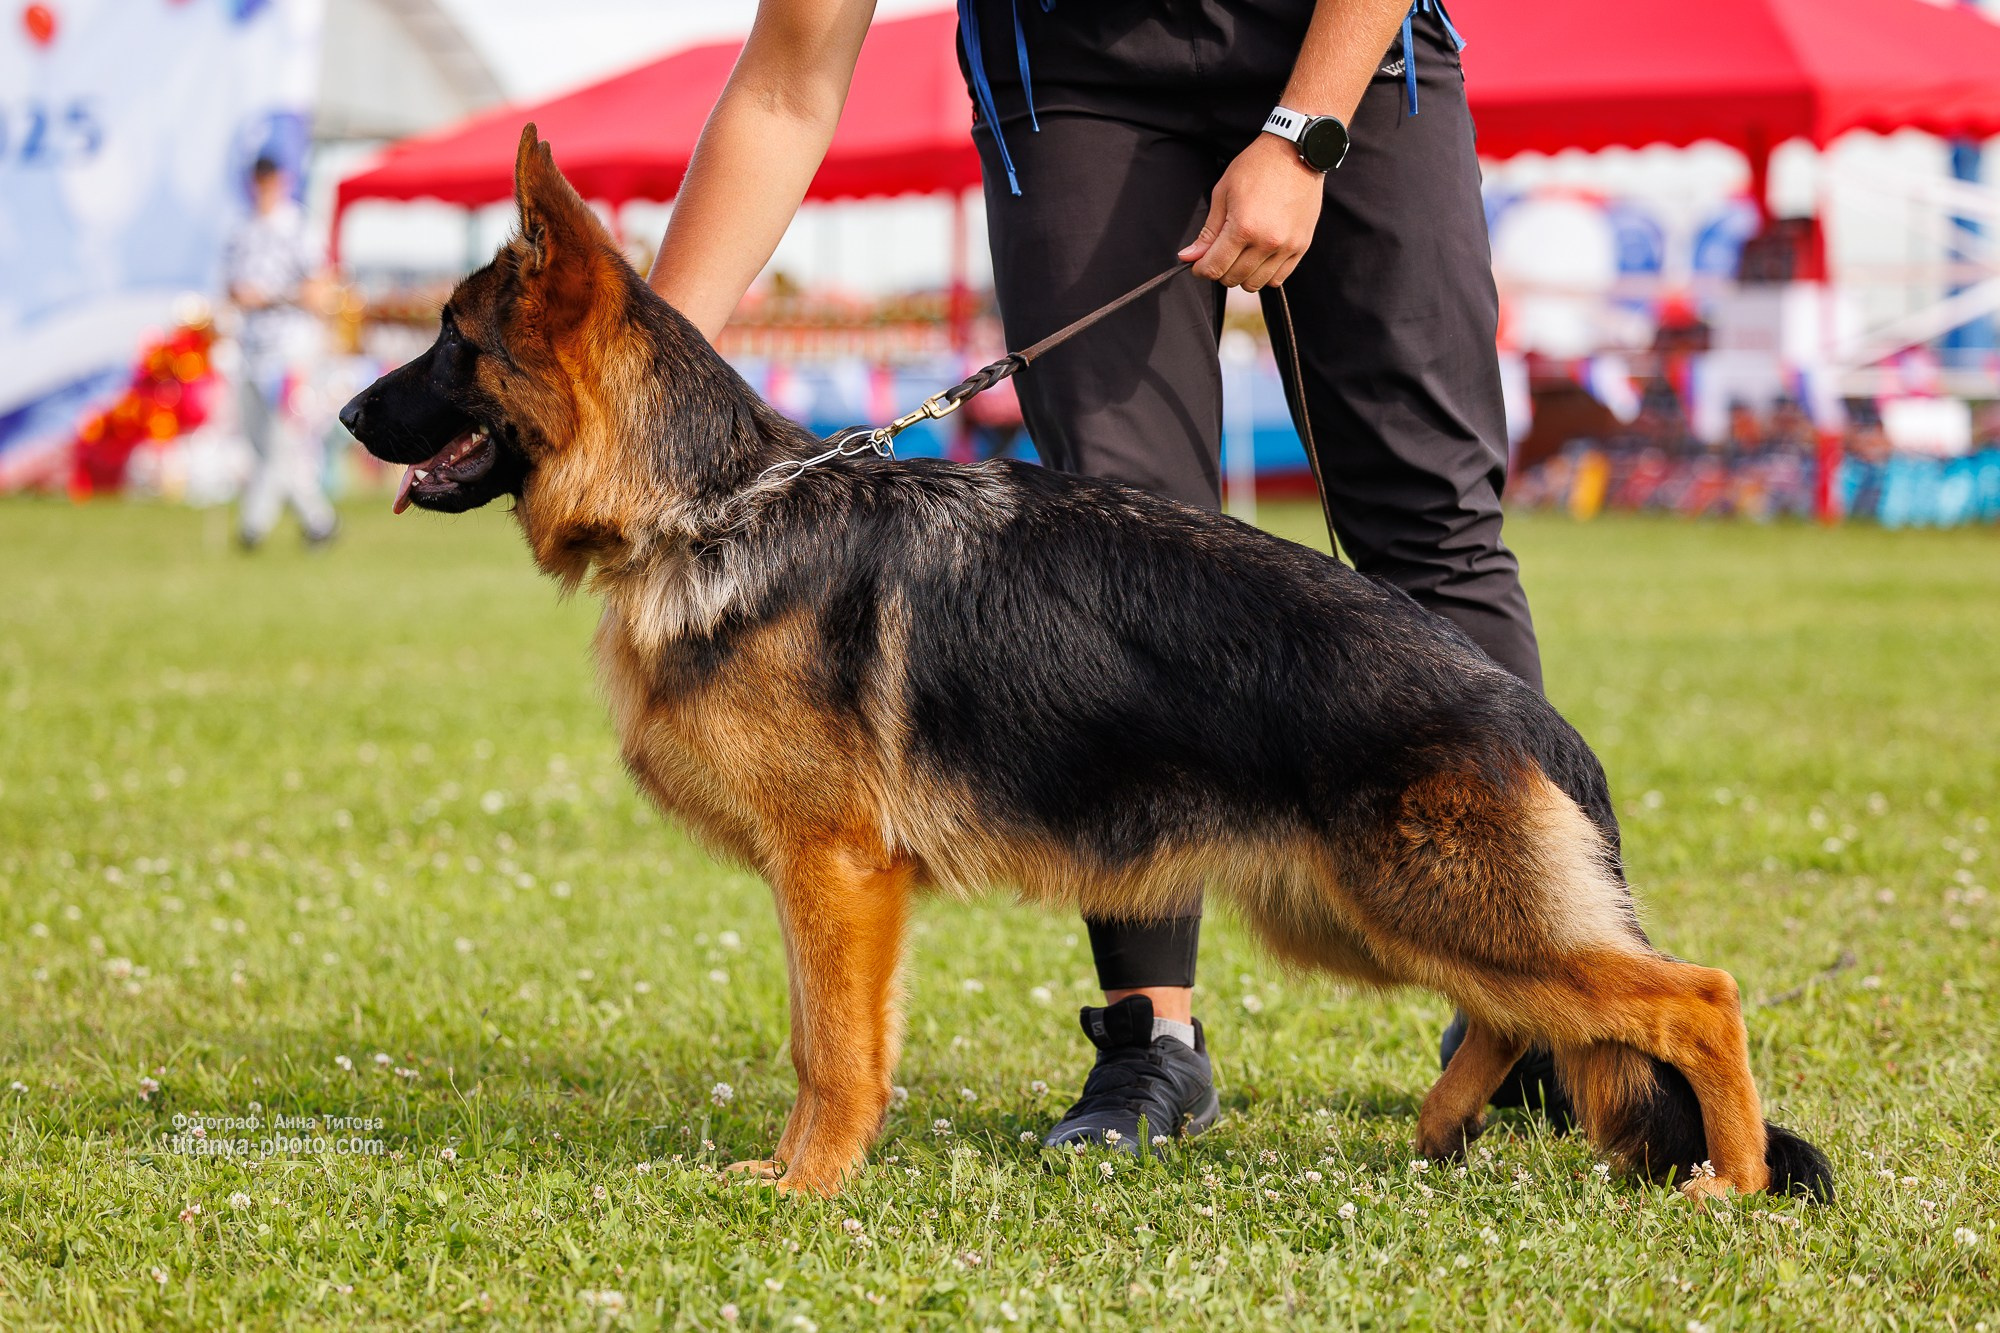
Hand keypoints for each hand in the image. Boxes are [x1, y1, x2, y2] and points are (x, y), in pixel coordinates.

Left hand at [1177, 133, 1325, 291]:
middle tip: (1218, 254)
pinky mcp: (1301, 246)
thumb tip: (1189, 256)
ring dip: (1241, 275)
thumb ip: (1208, 231)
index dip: (1200, 269)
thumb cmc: (1257, 166)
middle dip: (1219, 270)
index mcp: (1243, 227)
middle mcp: (1267, 242)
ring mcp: (1286, 246)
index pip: (1214, 267)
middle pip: (1233, 279)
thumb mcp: (1223, 193)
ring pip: (1255, 284)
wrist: (1295, 153)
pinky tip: (1258, 258)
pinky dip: (1264, 274)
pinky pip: (1278, 278)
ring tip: (1239, 255)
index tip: (1197, 264)